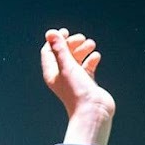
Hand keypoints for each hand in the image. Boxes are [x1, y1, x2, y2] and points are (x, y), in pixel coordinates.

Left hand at [40, 28, 114, 144]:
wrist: (93, 111)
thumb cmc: (77, 91)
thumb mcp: (66, 66)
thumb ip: (59, 48)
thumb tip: (51, 33)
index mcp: (52, 73)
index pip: (49, 51)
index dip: (56, 40)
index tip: (66, 32)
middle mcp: (62, 76)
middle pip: (64, 53)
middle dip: (72, 43)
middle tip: (82, 38)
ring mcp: (75, 80)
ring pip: (77, 59)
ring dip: (83, 49)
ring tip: (91, 44)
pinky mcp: (87, 83)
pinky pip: (87, 67)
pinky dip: (91, 60)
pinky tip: (96, 56)